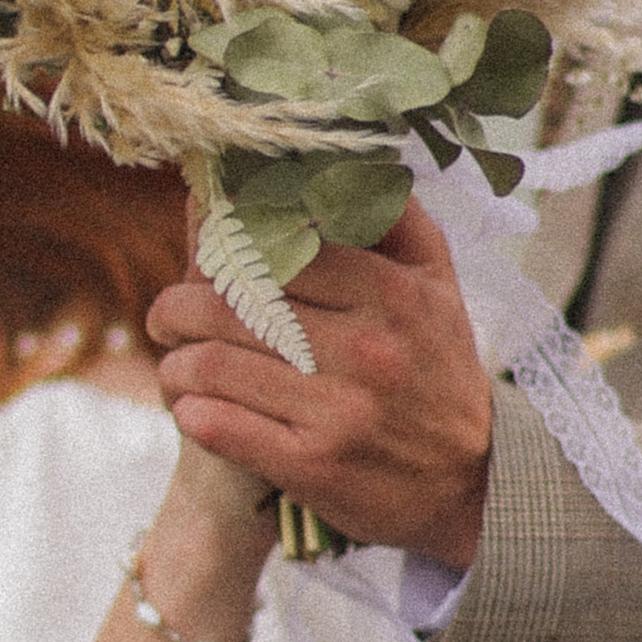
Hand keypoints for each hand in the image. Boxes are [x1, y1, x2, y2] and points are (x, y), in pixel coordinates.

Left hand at [149, 199, 491, 567]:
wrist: (474, 482)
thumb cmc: (441, 373)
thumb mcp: (438, 286)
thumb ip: (391, 218)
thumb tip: (333, 159)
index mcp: (391, 292)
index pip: (273, 246)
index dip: (220, 248)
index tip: (200, 259)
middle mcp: (364, 348)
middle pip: (228, 305)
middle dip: (176, 307)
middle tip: (166, 315)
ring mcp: (336, 410)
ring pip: (210, 365)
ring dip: (175, 362)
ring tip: (175, 361)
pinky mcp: (310, 466)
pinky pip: (216, 424)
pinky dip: (189, 410)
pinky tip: (192, 405)